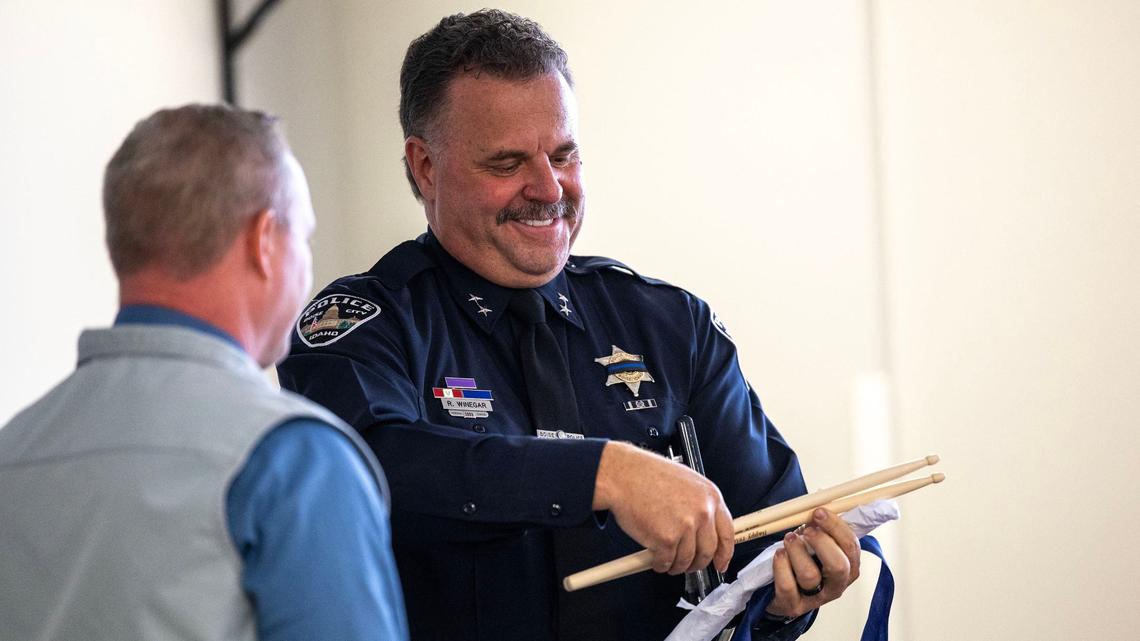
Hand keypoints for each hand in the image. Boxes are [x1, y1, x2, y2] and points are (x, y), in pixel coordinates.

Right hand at [592, 441, 734, 574]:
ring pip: (687, 560)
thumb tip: (703, 529)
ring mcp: (685, 527)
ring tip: (666, 559)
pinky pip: (666, 562)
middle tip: (688, 565)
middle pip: (708, 551)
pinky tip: (654, 557)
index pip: (727, 533)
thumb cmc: (646, 475)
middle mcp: (702, 512)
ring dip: (676, 566)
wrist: (623, 475)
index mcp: (710, 496)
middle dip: (697, 563)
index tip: (720, 563)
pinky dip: (659, 564)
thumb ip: (698, 504)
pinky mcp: (666, 540)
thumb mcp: (685, 481)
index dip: (724, 553)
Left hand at [766, 508, 860, 618]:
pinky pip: (787, 586)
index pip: (851, 547)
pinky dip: (781, 566)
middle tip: (807, 528)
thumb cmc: (804, 562)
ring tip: (789, 539)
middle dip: (821, 542)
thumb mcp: (818, 543)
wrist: (784, 593)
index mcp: (848, 567)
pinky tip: (779, 554)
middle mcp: (836, 585)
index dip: (836, 527)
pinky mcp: (793, 605)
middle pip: (838, 566)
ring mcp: (815, 598)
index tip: (819, 511)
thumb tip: (821, 497)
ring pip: (810, 575)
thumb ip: (823, 526)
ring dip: (797, 551)